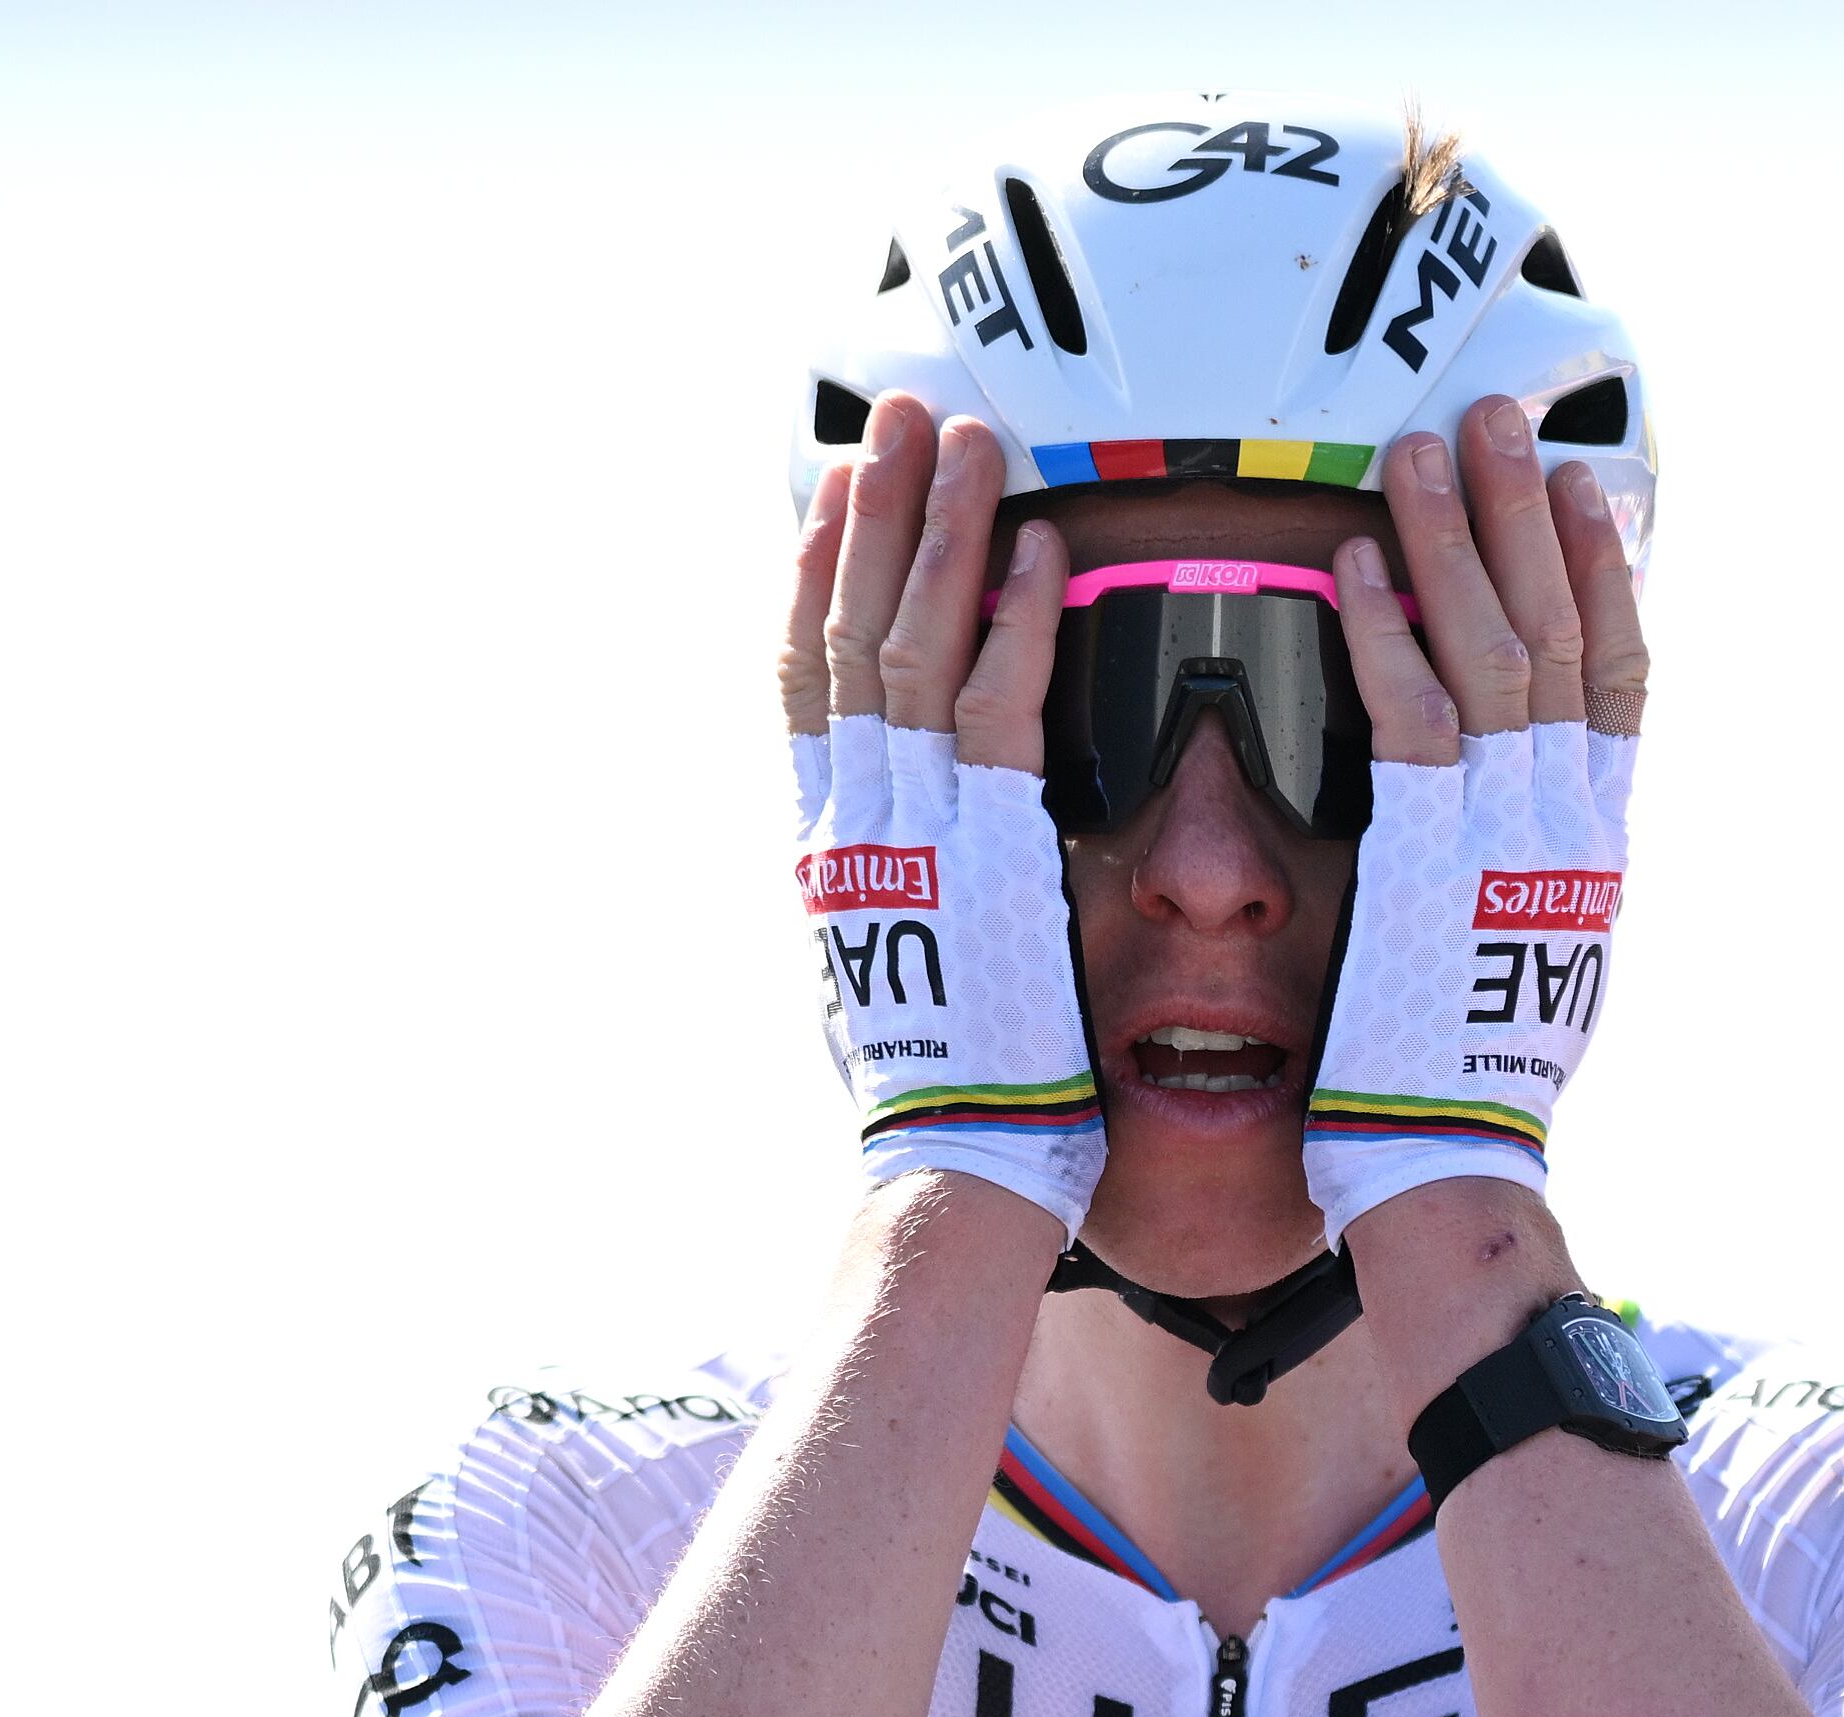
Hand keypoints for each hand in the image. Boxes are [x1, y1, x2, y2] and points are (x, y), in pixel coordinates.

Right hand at [781, 395, 1102, 1232]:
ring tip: (971, 442)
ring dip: (944, 534)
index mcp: (827, 851)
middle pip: (850, 633)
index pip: (805, 681)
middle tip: (904, 420)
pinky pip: (998, 715)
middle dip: (878, 515)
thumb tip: (863, 872)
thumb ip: (879, 902)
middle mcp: (853, 826)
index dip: (818, 574)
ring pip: (912, 649)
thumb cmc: (938, 1098)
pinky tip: (1037, 552)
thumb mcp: (879, 980)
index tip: (835, 490)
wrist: (954, 1168)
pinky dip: (1014, 626)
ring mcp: (913, 836)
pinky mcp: (987, 856)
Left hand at [1300, 395, 1648, 1245]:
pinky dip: (1390, 638)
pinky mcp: (1430, 859)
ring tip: (1421, 451)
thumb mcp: (1534, 962)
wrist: (1458, 1164)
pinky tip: (1361, 565)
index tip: (1585, 491)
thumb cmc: (1474, 1082)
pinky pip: (1412, 723)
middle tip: (1496, 419)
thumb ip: (1529, 878)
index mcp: (1597, 844)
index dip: (1603, 576)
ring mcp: (1505, 836)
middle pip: (1559, 634)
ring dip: (1455, 544)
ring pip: (1492, 655)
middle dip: (1526, 518)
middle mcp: (1567, 824)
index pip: (1619, 679)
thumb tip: (1525, 832)